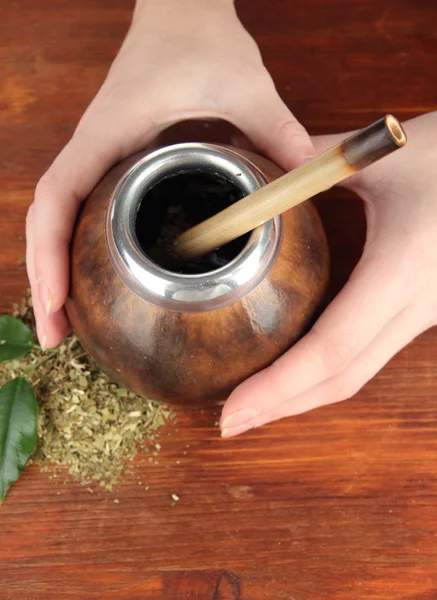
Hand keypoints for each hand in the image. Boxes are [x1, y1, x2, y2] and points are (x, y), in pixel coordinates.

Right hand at [27, 0, 312, 348]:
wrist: (182, 12)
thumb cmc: (199, 38)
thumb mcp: (243, 83)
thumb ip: (275, 127)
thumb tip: (307, 178)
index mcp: (109, 133)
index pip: (58, 196)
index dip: (48, 251)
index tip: (55, 301)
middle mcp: (95, 150)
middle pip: (48, 223)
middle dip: (45, 281)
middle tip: (54, 337)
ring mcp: (102, 160)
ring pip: (60, 223)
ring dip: (55, 272)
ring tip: (64, 327)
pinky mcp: (116, 166)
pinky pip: (85, 214)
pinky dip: (79, 252)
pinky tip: (94, 284)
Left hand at [220, 112, 436, 436]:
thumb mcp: (377, 154)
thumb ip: (306, 159)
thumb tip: (245, 155)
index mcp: (402, 268)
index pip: (333, 347)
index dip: (280, 386)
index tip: (233, 410)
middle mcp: (419, 305)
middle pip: (343, 378)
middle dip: (283, 406)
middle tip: (229, 422)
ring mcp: (427, 315)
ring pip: (360, 373)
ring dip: (304, 394)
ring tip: (253, 400)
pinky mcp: (425, 312)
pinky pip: (371, 354)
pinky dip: (327, 371)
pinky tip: (295, 367)